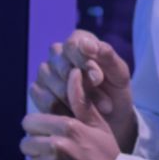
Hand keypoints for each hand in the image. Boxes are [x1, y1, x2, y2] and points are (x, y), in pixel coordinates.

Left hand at [20, 69, 120, 159]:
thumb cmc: (106, 154)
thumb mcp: (98, 126)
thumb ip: (81, 100)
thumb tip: (74, 71)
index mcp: (68, 126)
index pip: (30, 121)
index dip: (38, 127)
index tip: (48, 133)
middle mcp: (57, 145)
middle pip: (26, 142)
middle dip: (36, 147)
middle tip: (54, 153)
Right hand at [32, 30, 135, 151]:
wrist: (111, 118)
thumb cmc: (115, 90)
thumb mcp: (119, 73)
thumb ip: (106, 55)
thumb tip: (85, 43)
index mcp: (79, 41)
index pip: (72, 45)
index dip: (84, 62)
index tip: (98, 79)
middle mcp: (58, 53)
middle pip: (60, 64)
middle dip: (83, 85)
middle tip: (103, 102)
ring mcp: (45, 72)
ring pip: (51, 82)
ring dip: (74, 99)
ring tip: (95, 111)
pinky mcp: (38, 91)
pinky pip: (44, 99)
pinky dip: (63, 110)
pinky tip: (78, 115)